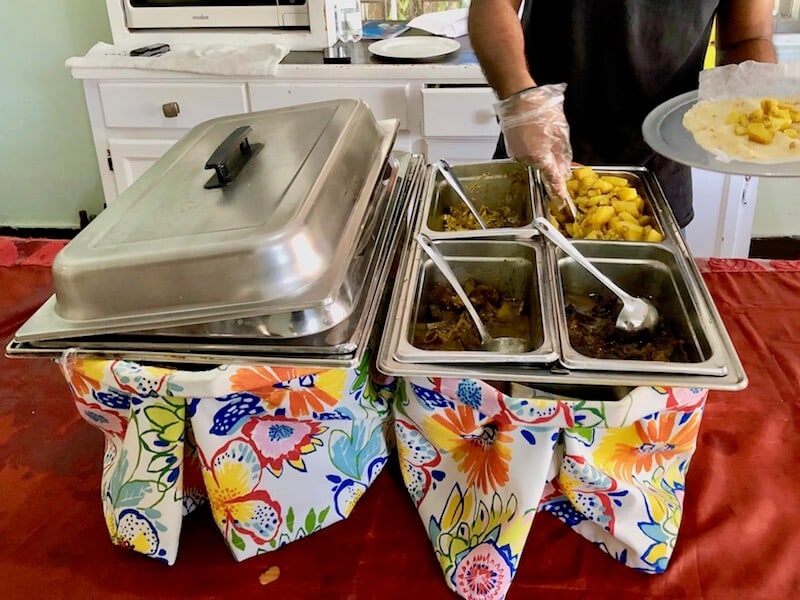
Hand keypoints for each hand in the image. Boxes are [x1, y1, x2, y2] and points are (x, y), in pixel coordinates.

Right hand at [494, 83, 572, 203]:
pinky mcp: (513, 148)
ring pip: (535, 161)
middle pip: (543, 168)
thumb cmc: (539, 109)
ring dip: (542, 154)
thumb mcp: (560, 131)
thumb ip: (562, 153)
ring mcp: (517, 154)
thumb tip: (564, 167)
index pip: (552, 178)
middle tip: (557, 149)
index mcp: (540, 156)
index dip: (558, 188)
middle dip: (551, 163)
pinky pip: (527, 154)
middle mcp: (526, 159)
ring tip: (544, 136)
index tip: (562, 197)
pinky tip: (536, 135)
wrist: (518, 98)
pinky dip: (533, 149)